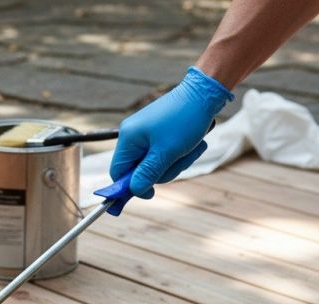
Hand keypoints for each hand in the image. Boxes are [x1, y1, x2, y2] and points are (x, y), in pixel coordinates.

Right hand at [110, 66, 233, 197]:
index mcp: (128, 138)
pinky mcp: (158, 131)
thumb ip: (147, 174)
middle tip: (179, 161)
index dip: (130, 187)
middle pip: (138, 170)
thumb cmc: (185, 120)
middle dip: (162, 171)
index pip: (118, 172)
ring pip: (154, 164)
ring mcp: (145, 133)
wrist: (206, 91)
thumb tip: (135, 191)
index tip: (151, 193)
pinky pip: (163, 153)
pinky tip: (192, 143)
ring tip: (191, 148)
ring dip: (174, 162)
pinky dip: (178, 154)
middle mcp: (133, 135)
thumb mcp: (166, 153)